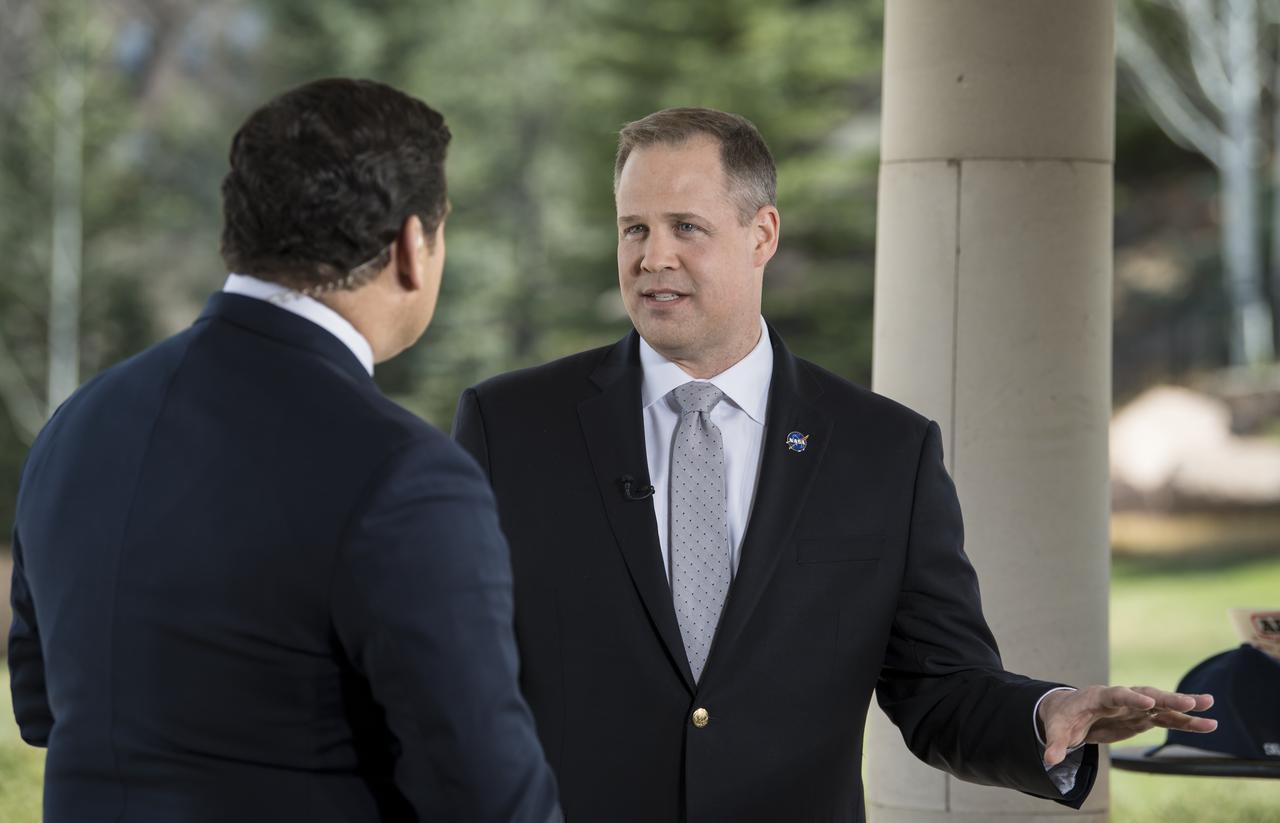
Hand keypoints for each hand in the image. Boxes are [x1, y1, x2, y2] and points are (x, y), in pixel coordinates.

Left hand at [1037, 686, 1216, 766]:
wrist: (1069, 713)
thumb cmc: (1063, 718)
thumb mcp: (1056, 731)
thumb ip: (1056, 744)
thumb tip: (1049, 760)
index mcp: (1097, 697)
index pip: (1116, 694)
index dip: (1131, 698)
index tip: (1148, 701)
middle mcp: (1119, 698)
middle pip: (1145, 694)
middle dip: (1166, 697)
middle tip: (1190, 700)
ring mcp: (1133, 707)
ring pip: (1162, 705)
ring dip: (1184, 707)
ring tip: (1210, 707)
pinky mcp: (1142, 718)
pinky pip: (1166, 718)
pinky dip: (1185, 721)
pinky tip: (1207, 724)